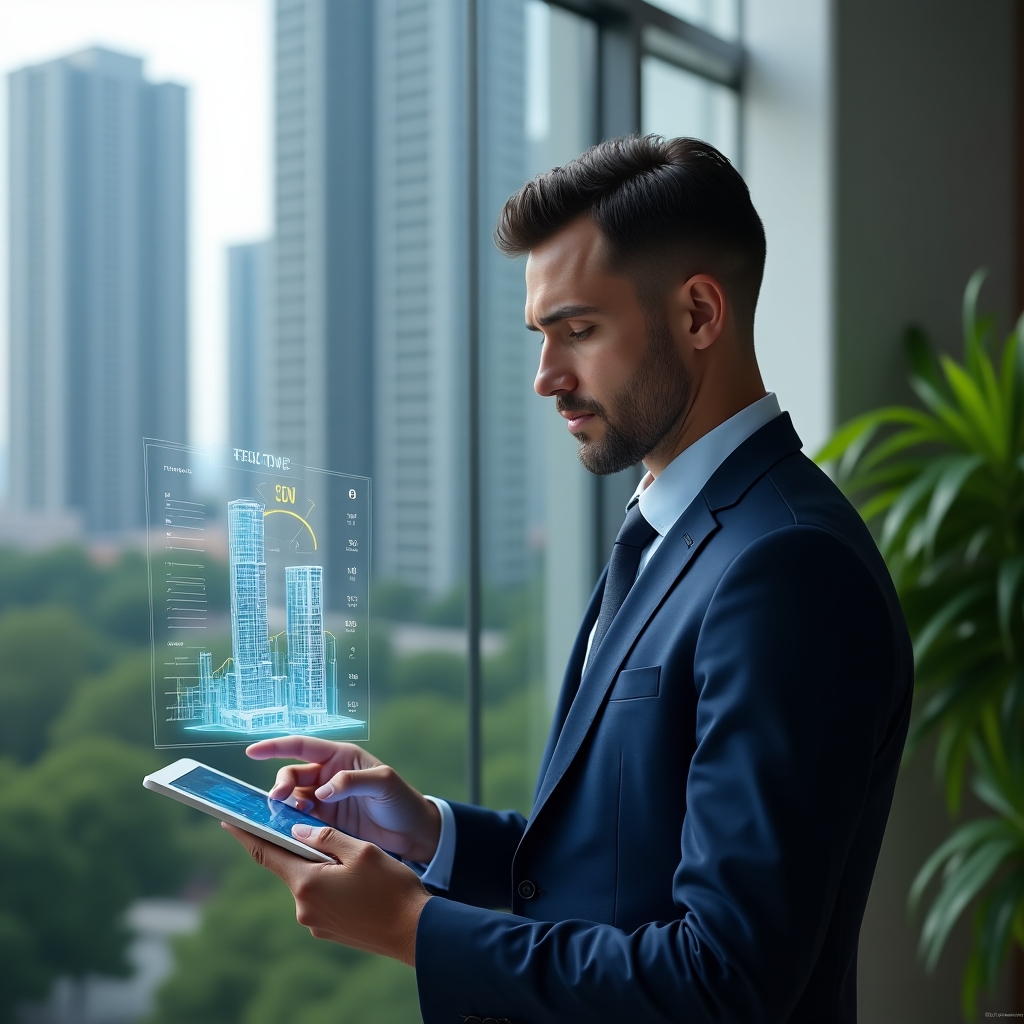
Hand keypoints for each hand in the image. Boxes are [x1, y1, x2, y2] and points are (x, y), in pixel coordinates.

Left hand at [222, 821, 430, 964]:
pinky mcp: (328, 930)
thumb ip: (327, 837)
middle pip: (290, 865)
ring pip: (309, 881)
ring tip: (351, 857)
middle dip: (300, 845)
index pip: (266, 853)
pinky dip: (330, 882)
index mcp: (307, 883)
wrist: (415, 932)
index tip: (228, 819)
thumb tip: (298, 831)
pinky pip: (321, 897)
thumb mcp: (362, 851)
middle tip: (313, 825)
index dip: (246, 834)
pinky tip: (356, 880)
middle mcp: (304, 906)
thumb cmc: (391, 888)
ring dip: (320, 865)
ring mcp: (315, 922)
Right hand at [246, 736, 441, 862]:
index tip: (251, 752)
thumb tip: (322, 791)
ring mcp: (324, 800)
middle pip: (292, 775)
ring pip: (292, 800)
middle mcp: (327, 776)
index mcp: (340, 757)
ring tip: (287, 818)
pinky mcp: (325, 824)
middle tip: (279, 801)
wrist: (412, 833)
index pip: (301, 747)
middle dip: (281, 785)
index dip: (275, 747)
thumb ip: (352, 781)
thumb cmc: (401, 800)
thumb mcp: (383, 783)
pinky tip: (291, 831)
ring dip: (285, 807)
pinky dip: (291, 825)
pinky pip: (300, 821)